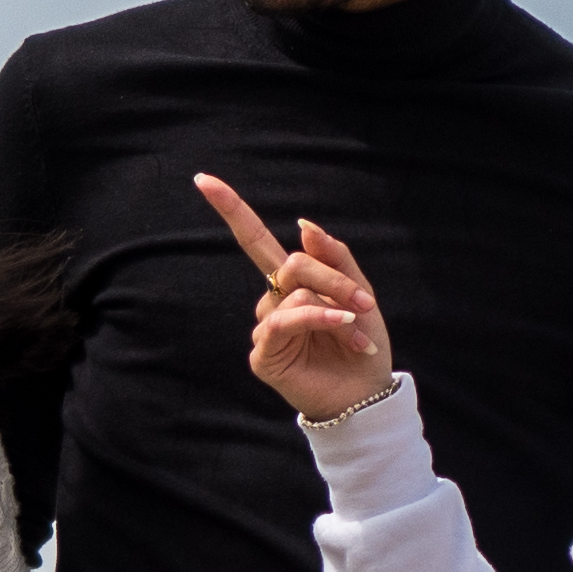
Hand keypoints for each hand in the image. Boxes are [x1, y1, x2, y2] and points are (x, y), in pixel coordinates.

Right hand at [196, 172, 393, 422]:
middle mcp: (273, 301)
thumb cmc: (362, 342)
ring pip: (294, 293)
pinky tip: (341, 330)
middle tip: (363, 302)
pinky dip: (317, 319)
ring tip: (356, 334)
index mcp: (291, 283)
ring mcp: (266, 328)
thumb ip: (334, 258)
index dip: (231, 210)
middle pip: (292, 263)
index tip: (204, 180)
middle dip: (333, 278)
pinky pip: (285, 321)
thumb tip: (303, 224)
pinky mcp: (264, 354)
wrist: (368, 391)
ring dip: (334, 309)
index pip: (254, 240)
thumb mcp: (359, 293)